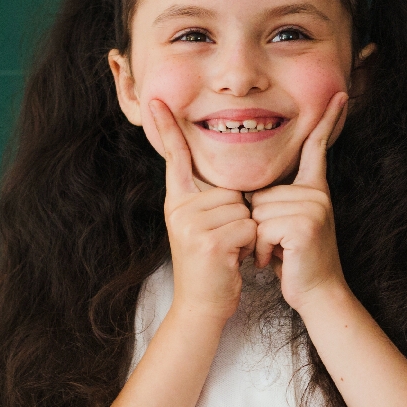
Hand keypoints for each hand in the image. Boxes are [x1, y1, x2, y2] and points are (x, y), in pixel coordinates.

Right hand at [149, 99, 255, 322]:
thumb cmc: (211, 265)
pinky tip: (234, 260)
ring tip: (228, 252)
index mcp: (177, 202)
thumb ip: (206, 201)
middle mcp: (179, 209)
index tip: (156, 100)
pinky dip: (251, 245)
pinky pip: (249, 227)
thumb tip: (227, 182)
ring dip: (246, 232)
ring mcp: (192, 225)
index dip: (167, 128)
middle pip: (231, 190)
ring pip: (243, 208)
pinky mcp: (209, 242)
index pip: (174, 158)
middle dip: (239, 217)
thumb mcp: (200, 227)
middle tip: (224, 243)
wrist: (201, 306)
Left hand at [245, 91, 348, 313]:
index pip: (318, 148)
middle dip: (259, 224)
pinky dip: (262, 249)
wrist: (318, 293)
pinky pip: (262, 227)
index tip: (341, 96)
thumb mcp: (288, 223)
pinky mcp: (306, 226)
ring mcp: (314, 208)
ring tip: (280, 253)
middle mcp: (318, 194)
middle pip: (261, 192)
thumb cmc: (296, 260)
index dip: (328, 121)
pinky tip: (279, 260)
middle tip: (279, 245)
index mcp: (314, 189)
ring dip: (260, 239)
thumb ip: (278, 201)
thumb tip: (252, 191)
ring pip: (259, 210)